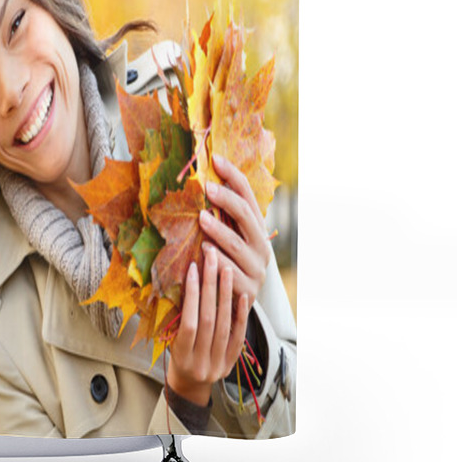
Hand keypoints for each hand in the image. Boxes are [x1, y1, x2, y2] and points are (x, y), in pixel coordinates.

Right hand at [166, 244, 248, 405]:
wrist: (189, 384)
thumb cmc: (175, 355)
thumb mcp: (170, 339)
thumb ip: (177, 318)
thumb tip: (180, 280)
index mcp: (181, 356)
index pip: (189, 322)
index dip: (191, 294)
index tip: (192, 268)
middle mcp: (201, 362)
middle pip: (209, 320)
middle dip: (210, 286)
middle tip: (211, 260)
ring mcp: (218, 365)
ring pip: (224, 325)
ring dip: (226, 295)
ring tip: (226, 270)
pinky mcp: (230, 363)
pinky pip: (238, 337)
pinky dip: (240, 315)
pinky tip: (242, 295)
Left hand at [199, 153, 272, 307]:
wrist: (238, 303)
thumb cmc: (227, 261)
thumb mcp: (228, 236)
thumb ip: (220, 213)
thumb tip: (200, 178)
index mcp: (258, 228)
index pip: (248, 195)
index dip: (233, 175)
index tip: (215, 158)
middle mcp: (262, 246)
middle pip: (247, 217)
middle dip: (227, 200)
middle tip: (207, 187)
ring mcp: (257, 269)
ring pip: (237, 245)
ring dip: (219, 230)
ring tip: (201, 218)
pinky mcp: (248, 290)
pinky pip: (230, 273)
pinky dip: (217, 261)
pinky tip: (204, 251)